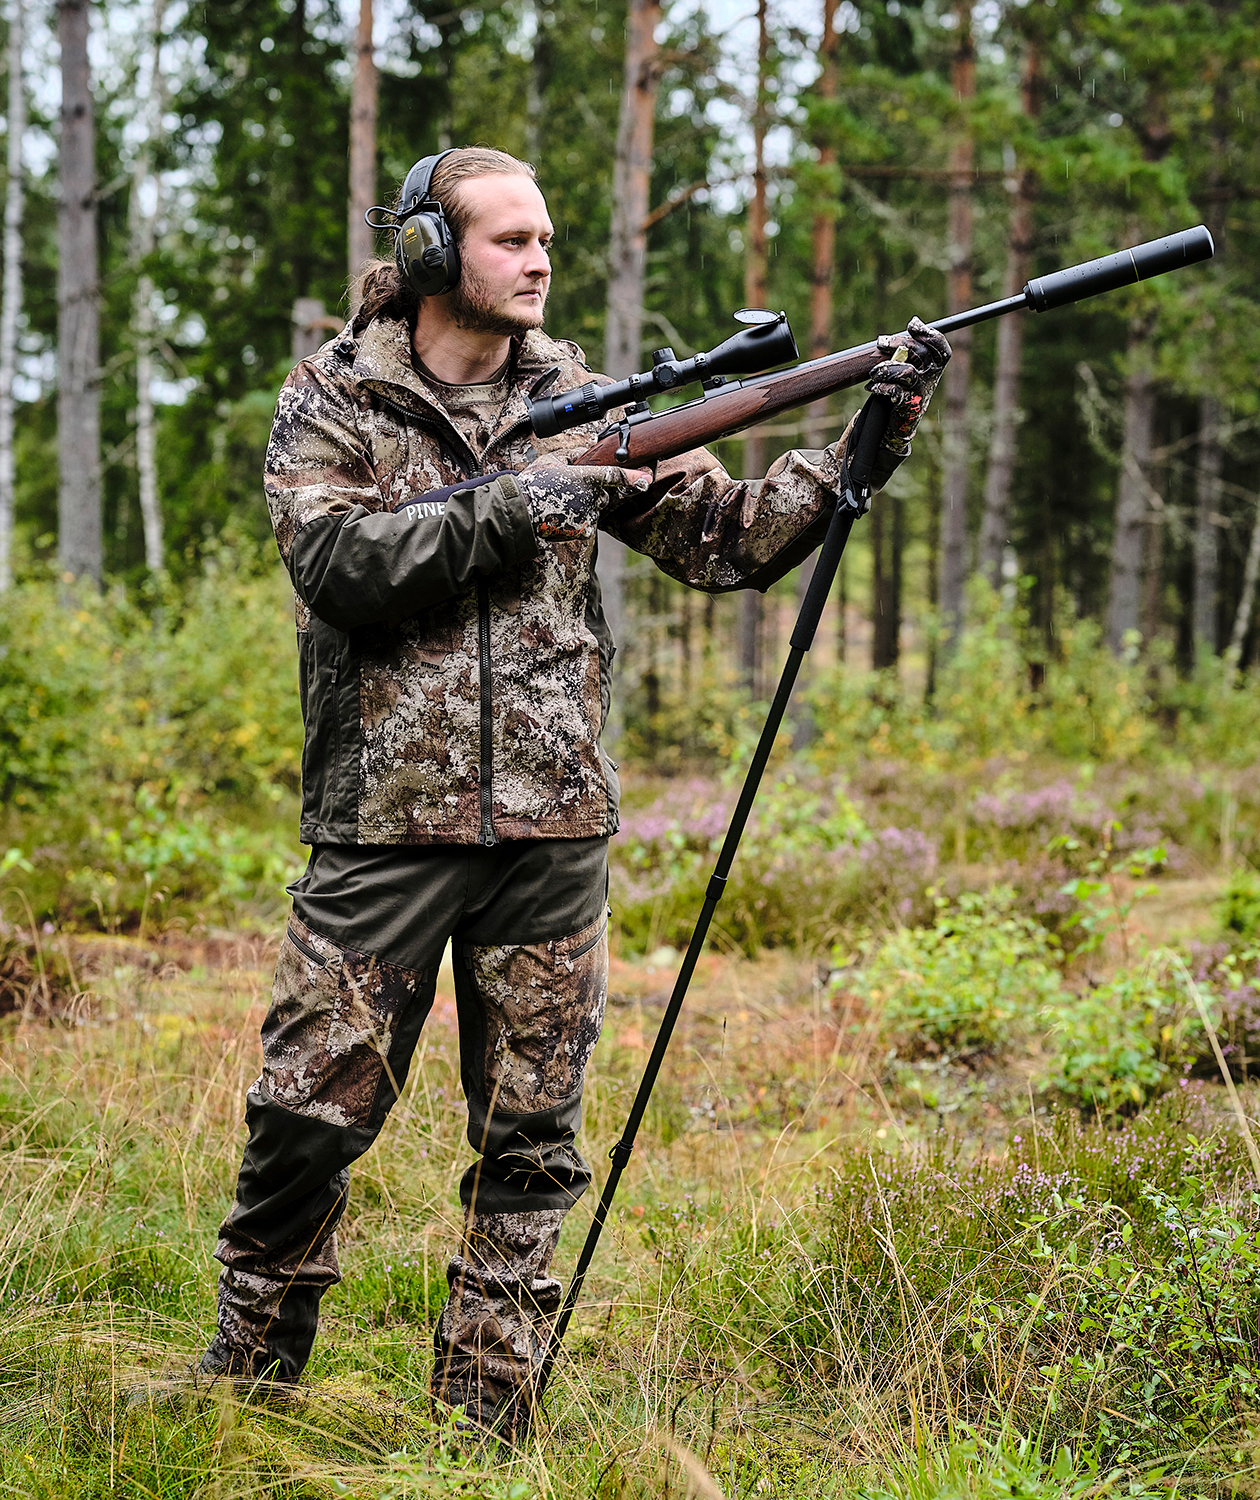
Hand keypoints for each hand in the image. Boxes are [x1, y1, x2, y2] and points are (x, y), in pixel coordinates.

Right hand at [517, 456, 651, 540]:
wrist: (520, 512)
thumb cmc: (533, 483)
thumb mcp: (551, 460)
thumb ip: (572, 453)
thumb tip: (585, 451)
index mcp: (584, 477)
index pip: (614, 476)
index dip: (632, 477)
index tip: (646, 479)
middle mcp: (590, 497)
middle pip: (604, 494)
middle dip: (595, 492)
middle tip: (572, 491)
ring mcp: (589, 515)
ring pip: (597, 509)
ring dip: (586, 506)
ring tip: (562, 503)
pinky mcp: (585, 530)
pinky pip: (589, 523)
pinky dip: (579, 520)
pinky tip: (563, 515)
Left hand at [865, 315, 952, 451]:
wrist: (900, 419)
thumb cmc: (903, 387)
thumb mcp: (909, 365)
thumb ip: (910, 347)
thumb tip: (915, 320)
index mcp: (934, 366)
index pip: (940, 347)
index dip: (929, 334)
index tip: (912, 324)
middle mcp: (930, 378)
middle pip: (921, 354)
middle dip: (899, 344)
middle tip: (879, 342)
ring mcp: (920, 392)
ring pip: (907, 372)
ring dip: (886, 368)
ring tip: (873, 373)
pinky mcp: (908, 406)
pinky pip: (895, 391)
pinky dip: (881, 387)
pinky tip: (873, 387)